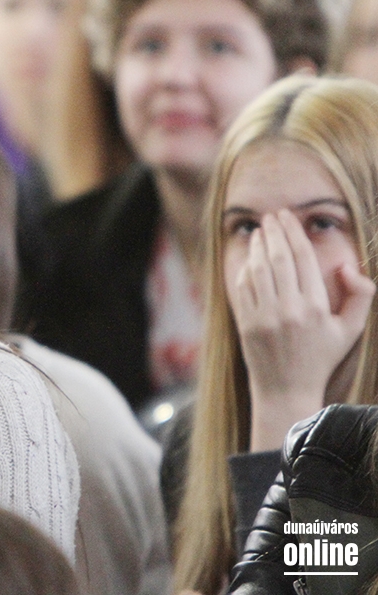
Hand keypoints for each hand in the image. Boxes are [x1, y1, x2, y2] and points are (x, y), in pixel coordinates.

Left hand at [231, 210, 374, 449]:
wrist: (286, 388)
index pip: (303, 259)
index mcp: (315, 307)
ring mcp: (264, 316)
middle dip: (275, 232)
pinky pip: (243, 288)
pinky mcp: (246, 323)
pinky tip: (249, 258)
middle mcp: (288, 309)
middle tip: (272, 216)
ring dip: (257, 247)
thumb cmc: (321, 357)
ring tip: (260, 231)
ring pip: (258, 270)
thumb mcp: (351, 329)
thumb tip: (346, 266)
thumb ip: (361, 295)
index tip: (288, 218)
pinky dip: (245, 269)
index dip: (294, 234)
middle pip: (278, 259)